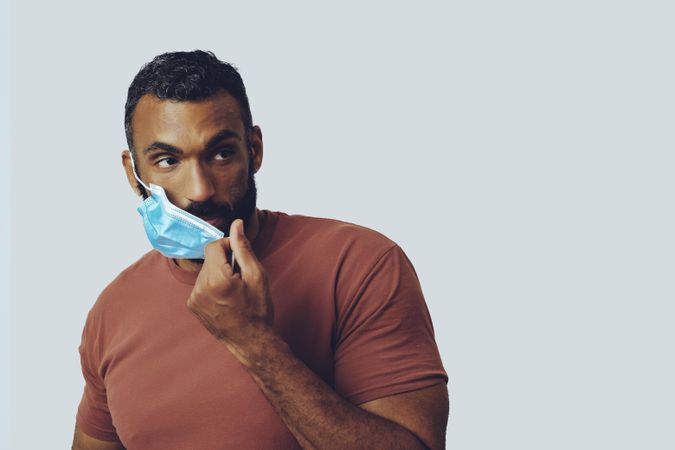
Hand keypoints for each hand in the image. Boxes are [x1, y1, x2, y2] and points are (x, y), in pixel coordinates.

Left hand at [187, 219, 273, 346]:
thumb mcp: (256, 275)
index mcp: (216, 279)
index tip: (240, 258)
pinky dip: (212, 285)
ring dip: (218, 273)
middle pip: (209, 258)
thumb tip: (236, 224)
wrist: (251, 340)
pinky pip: (201, 284)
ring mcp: (194, 298)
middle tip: (240, 278)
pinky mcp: (192, 305)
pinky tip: (225, 298)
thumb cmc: (258, 309)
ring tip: (233, 290)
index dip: (229, 247)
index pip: (214, 245)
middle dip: (225, 262)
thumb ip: (243, 247)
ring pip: (205, 271)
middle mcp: (200, 288)